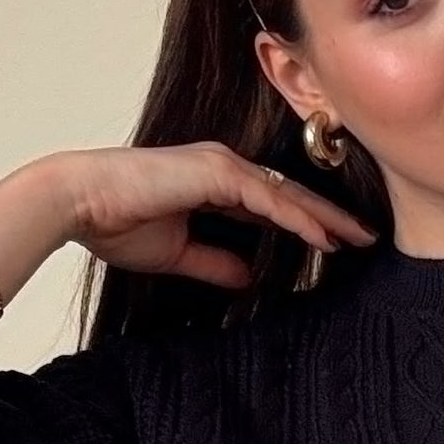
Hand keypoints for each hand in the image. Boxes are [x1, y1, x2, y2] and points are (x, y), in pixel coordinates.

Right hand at [44, 142, 376, 293]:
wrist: (76, 203)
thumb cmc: (114, 222)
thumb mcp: (177, 254)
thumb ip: (215, 262)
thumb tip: (248, 278)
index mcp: (214, 182)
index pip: (274, 204)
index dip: (308, 223)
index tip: (339, 245)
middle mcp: (223, 168)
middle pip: (291, 195)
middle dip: (331, 217)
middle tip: (367, 238)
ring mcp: (221, 165)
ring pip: (288, 194)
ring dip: (326, 218)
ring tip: (360, 239)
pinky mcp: (215, 173)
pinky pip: (269, 199)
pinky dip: (299, 218)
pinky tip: (326, 237)